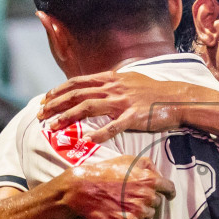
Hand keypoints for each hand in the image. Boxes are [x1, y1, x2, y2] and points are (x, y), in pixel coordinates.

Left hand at [40, 71, 210, 143]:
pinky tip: (88, 140)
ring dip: (68, 117)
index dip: (58, 91)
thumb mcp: (129, 81)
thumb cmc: (153, 92)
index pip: (77, 82)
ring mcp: (124, 102)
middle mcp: (114, 87)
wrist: (178, 98)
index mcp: (111, 78)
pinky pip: (115, 126)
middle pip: (77, 94)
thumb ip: (110, 84)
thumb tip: (93, 88)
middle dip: (55, 105)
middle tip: (40, 115)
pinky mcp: (136, 117)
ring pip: (89, 107)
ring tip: (53, 128)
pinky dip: (101, 133)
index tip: (44, 100)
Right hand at [63, 156, 174, 218]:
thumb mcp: (127, 160)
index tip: (168, 195)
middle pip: (157, 202)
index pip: (169, 188)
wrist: (83, 189)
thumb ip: (147, 164)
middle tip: (133, 198)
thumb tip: (158, 173)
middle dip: (148, 201)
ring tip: (126, 207)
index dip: (168, 192)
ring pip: (150, 215)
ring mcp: (139, 211)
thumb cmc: (104, 173)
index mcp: (149, 179)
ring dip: (142, 213)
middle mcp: (147, 195)